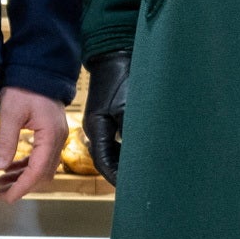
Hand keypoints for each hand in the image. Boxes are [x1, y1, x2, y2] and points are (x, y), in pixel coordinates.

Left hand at [0, 87, 66, 197]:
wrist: (37, 68)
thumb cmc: (25, 87)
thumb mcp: (10, 113)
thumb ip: (5, 140)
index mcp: (50, 136)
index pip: (37, 171)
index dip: (21, 187)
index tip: (6, 198)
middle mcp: (58, 139)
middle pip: (43, 173)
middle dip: (22, 186)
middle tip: (1, 193)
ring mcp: (56, 136)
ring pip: (42, 166)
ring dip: (24, 177)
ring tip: (2, 183)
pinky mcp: (51, 132)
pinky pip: (41, 156)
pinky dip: (27, 165)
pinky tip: (11, 168)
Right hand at [82, 51, 129, 183]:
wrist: (115, 51)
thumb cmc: (122, 77)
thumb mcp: (129, 108)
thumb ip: (132, 134)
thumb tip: (139, 157)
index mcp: (96, 128)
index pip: (104, 162)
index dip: (117, 176)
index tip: (132, 188)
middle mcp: (97, 127)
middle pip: (107, 157)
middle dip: (122, 171)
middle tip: (140, 182)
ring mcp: (102, 119)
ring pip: (112, 147)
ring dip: (126, 158)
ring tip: (142, 168)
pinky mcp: (110, 111)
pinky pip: (118, 136)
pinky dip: (129, 146)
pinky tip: (142, 148)